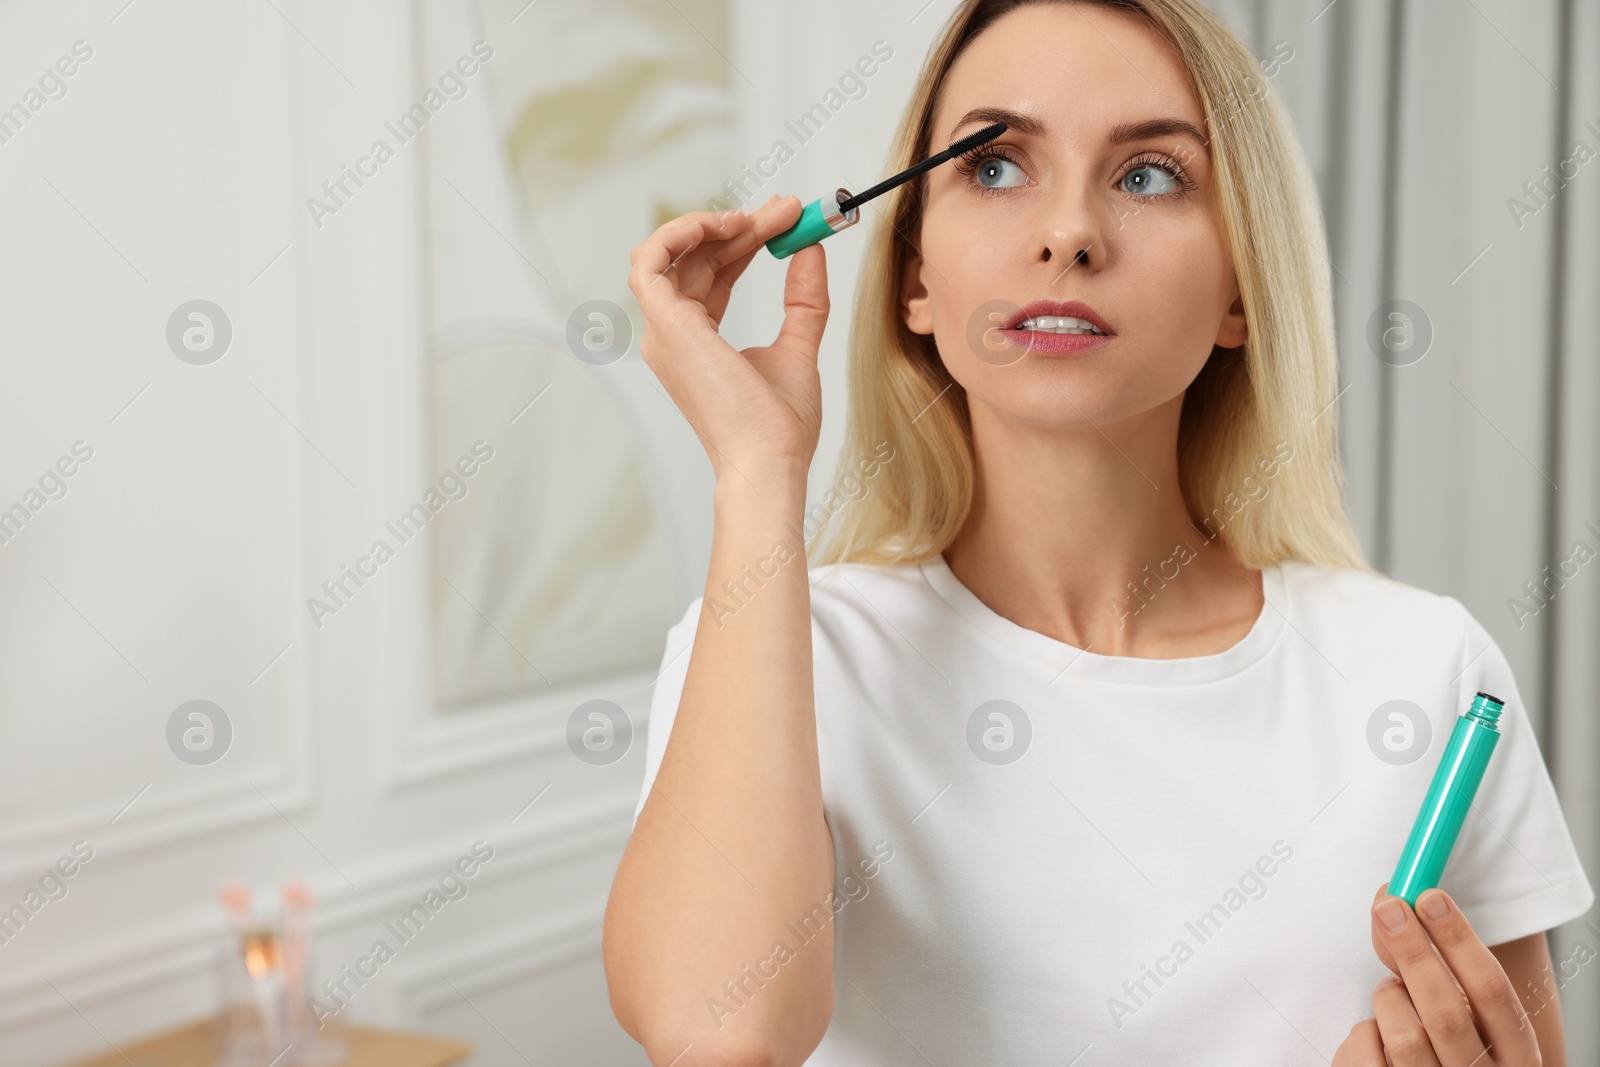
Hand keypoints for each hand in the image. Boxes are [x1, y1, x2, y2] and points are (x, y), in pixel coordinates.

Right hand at [626, 195, 827, 483]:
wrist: (770, 460)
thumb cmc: (778, 428)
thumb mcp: (798, 348)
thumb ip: (803, 300)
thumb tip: (810, 250)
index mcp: (696, 342)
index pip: (712, 274)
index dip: (746, 241)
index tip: (787, 220)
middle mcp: (672, 336)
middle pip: (695, 258)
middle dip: (741, 225)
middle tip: (788, 209)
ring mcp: (664, 332)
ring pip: (672, 253)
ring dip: (714, 225)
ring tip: (760, 217)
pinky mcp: (665, 326)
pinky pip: (650, 261)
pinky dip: (679, 232)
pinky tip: (723, 224)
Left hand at [1333, 883, 1539, 1065]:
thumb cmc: (1456, 1046)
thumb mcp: (1469, 1012)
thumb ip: (1437, 963)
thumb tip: (1392, 902)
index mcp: (1517, 1054)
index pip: (1493, 990)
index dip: (1459, 939)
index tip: (1430, 898)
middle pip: (1446, 1012)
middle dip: (1413, 951)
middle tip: (1390, 908)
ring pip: (1404, 1035)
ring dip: (1389, 997)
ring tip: (1392, 990)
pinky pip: (1366, 1053)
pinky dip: (1364, 1030)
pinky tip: (1377, 1027)